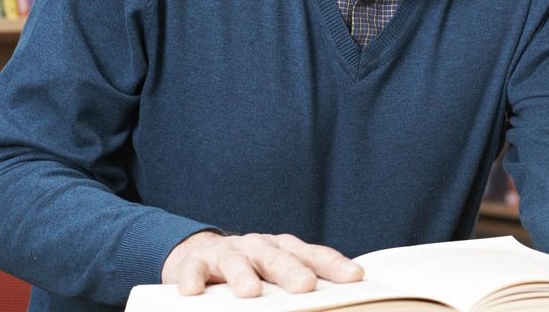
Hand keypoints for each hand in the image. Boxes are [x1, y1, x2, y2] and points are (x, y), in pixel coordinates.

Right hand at [162, 231, 363, 296]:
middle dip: (292, 271)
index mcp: (285, 249)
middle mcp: (259, 247)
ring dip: (243, 276)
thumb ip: (298, 283)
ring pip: (237, 262)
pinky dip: (193, 279)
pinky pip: (193, 270)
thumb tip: (333, 302)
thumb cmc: (251, 268)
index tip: (355, 276)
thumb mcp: (276, 272)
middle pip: (279, 258)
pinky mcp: (196, 262)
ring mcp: (228, 252)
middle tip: (305, 286)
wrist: (200, 253)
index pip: (314, 256)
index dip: (334, 266)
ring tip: (250, 293)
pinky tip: (193, 291)